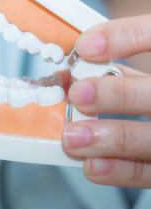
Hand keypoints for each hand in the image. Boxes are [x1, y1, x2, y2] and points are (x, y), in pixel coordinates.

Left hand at [62, 15, 150, 187]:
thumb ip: (115, 70)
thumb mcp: (142, 72)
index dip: (125, 37)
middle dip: (119, 95)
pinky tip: (93, 164)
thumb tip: (67, 77)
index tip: (85, 46)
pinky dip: (121, 170)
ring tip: (74, 137)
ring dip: (112, 138)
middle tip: (79, 95)